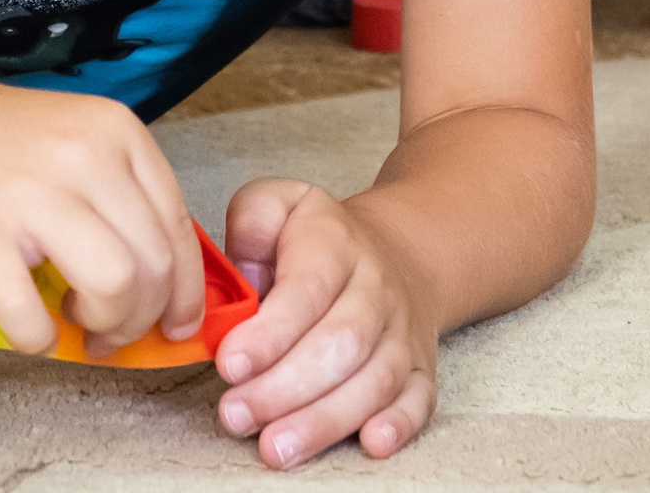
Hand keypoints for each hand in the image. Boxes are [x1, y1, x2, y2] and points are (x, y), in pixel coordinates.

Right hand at [0, 73, 206, 356]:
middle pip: (155, 265)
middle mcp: (83, 155)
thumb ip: (119, 200)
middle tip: (109, 330)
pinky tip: (28, 327)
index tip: (174, 322)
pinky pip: (30, 315)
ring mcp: (29, 192)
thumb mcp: (73, 146)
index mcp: (115, 132)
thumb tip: (163, 288)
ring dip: (104, 326)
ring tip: (74, 320)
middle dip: (143, 318)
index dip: (184, 291)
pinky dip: (37, 339)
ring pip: (116, 286)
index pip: (179, 228)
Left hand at [213, 179, 437, 468]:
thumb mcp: (276, 205)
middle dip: (284, 388)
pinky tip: (369, 443)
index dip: (269, 332)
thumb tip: (242, 277)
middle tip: (236, 414)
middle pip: (340, 344)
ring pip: (374, 380)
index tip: (229, 364)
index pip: (306, 290)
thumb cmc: (316, 238)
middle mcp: (376, 289)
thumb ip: (250, 224)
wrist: (395, 251)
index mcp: (335, 244)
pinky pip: (419, 398)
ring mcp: (401, 332)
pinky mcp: (420, 368)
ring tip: (276, 445)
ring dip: (324, 419)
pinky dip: (399, 425)